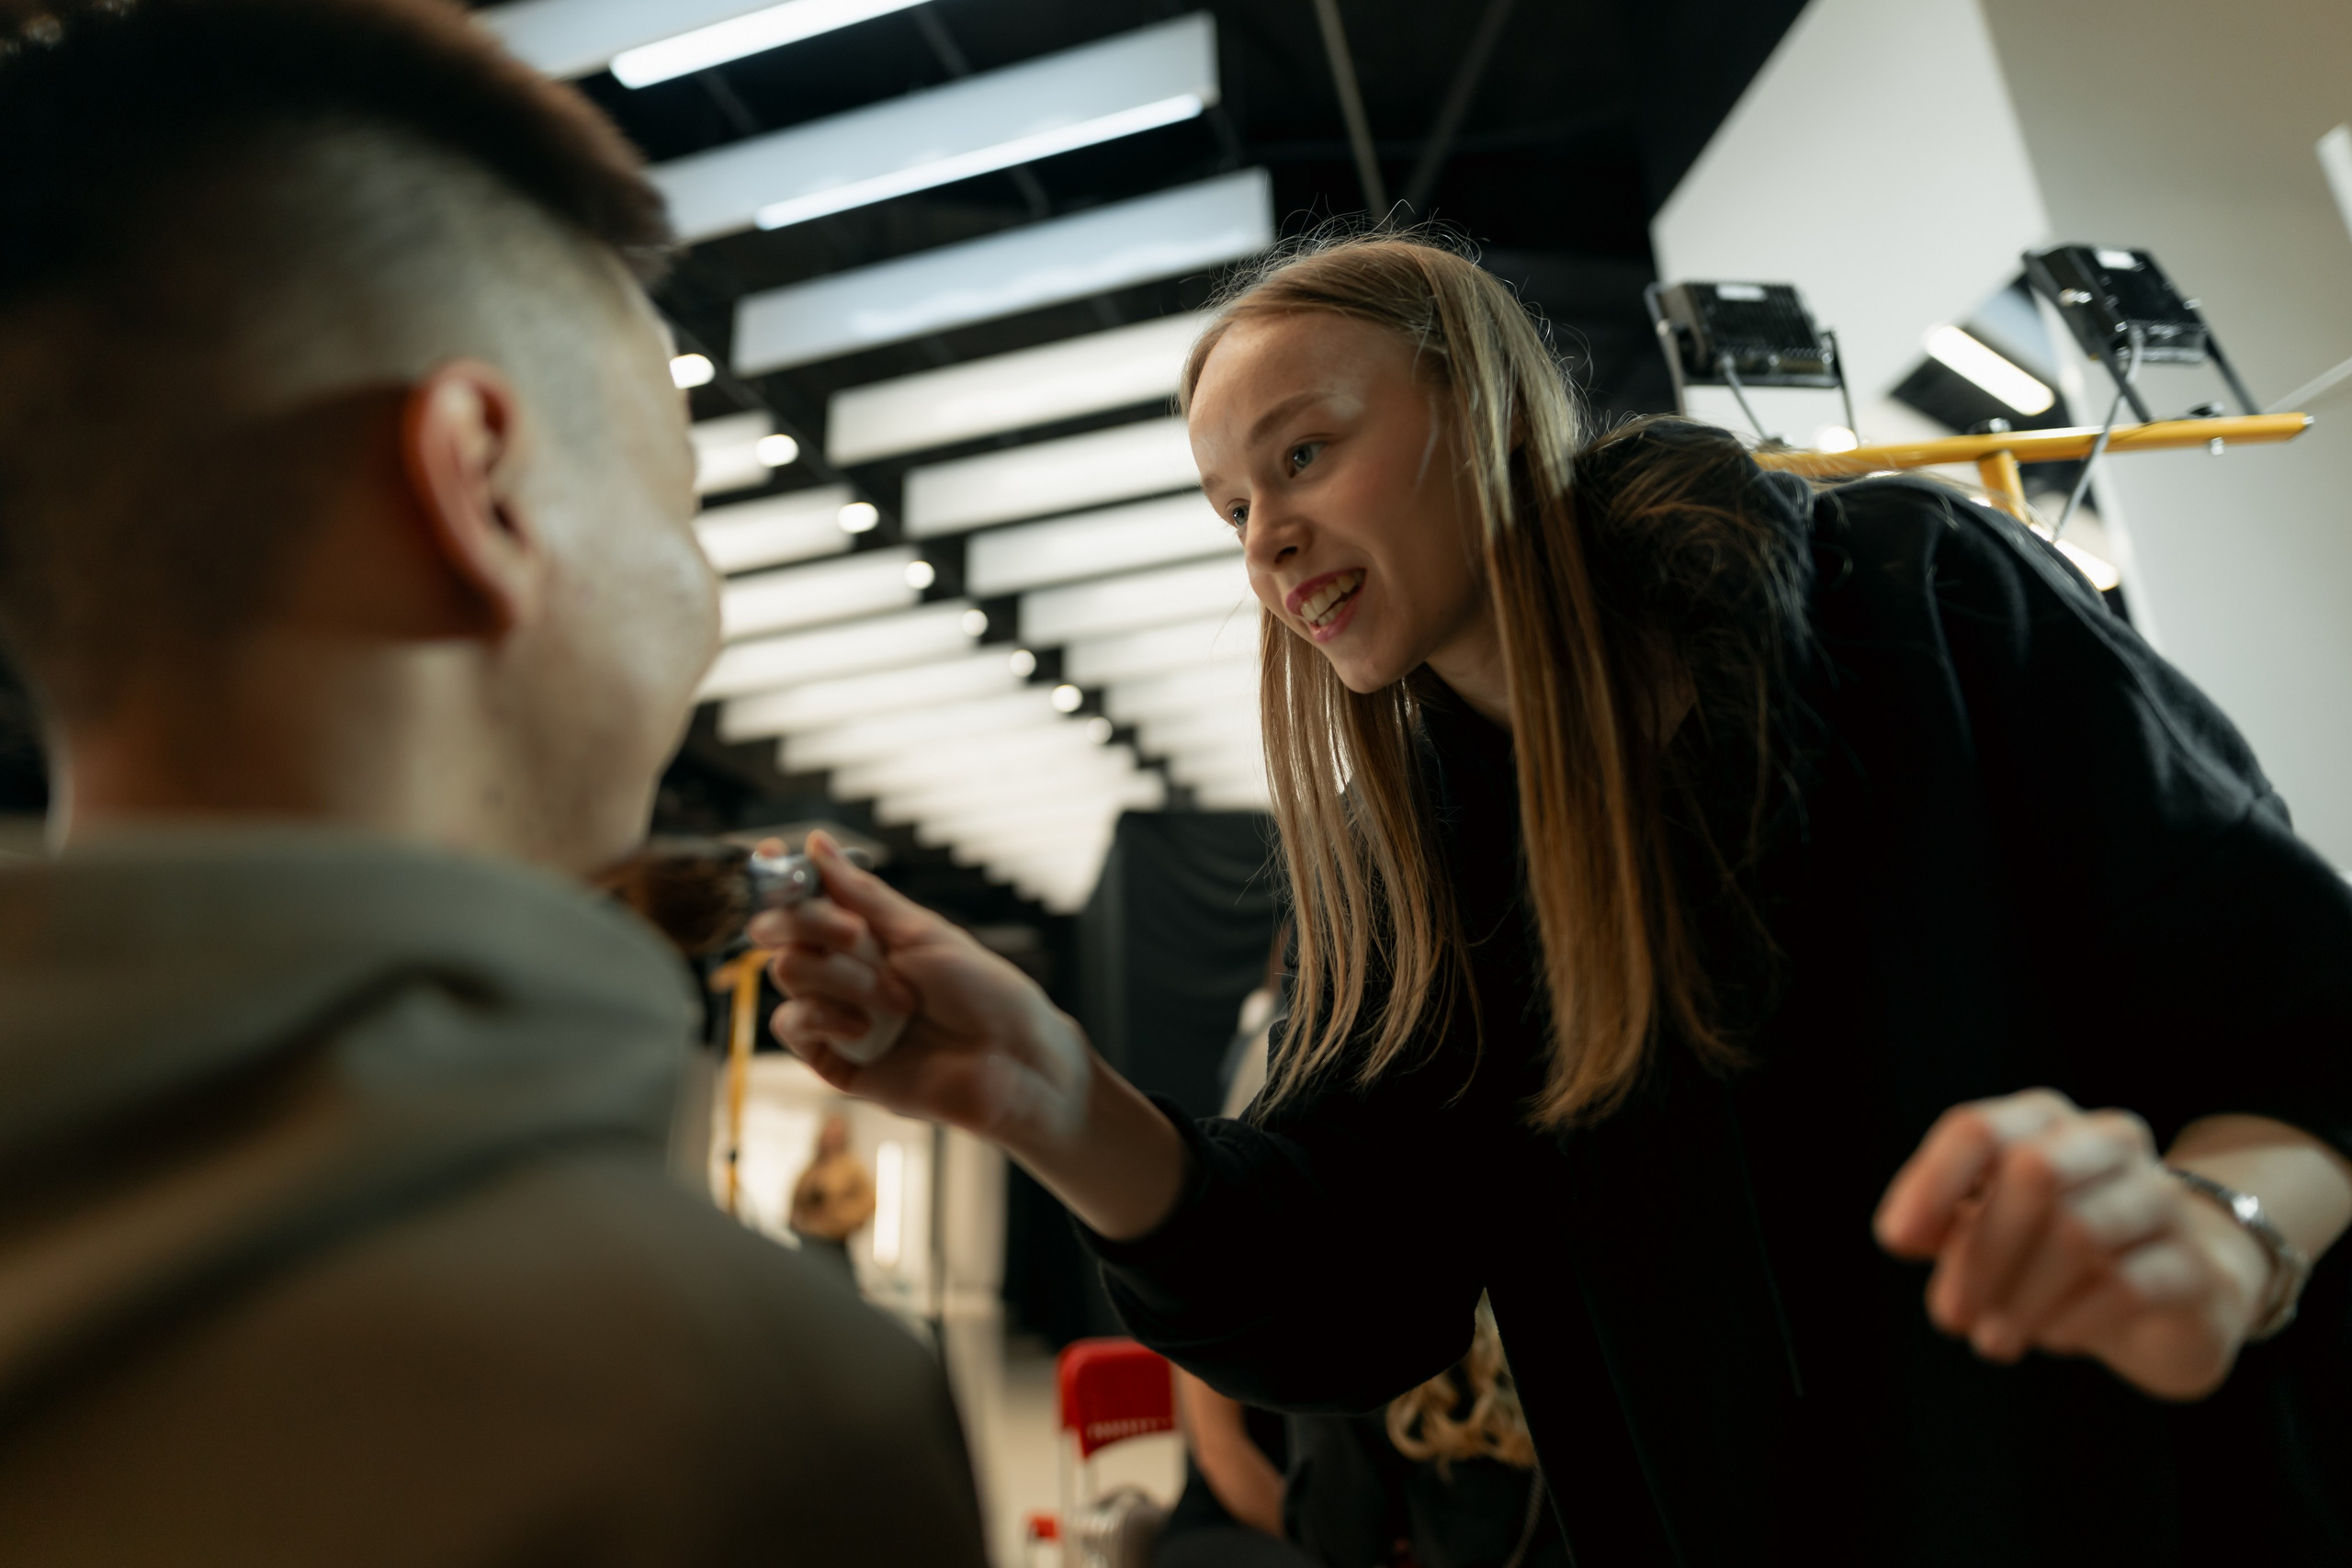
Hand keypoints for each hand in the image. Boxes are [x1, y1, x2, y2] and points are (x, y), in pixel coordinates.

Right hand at [751, 832, 1091, 1149]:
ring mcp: (837, 1013)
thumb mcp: (922, 932)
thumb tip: (816, 843)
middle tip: (856, 935)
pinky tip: (863, 1027)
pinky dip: (821, 1016)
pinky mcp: (833, 1059)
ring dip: (843, 978)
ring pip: (788, 972)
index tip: (769, 851)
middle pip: (781, 930)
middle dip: (810, 922)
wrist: (1012, 1061)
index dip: (780, 876)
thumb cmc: (983, 992)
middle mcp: (846, 969)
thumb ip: (861, 894)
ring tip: (899, 1001)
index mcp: (868, 933)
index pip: (805, 898)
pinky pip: (791, 1026)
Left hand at [1874, 1088, 2272, 1399]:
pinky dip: (2074, 1318)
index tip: (1896, 1241)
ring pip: (2081, 1232)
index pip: (1979, 1128)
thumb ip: (1943, 1223)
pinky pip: (2129, 1284)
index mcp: (2046, 1122)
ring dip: (2020, 1295)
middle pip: (2035, 1171)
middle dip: (1981, 1249)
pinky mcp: (2197, 1264)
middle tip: (1947, 1316)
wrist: (2177, 1292)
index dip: (1931, 1182)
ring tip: (1990, 1340)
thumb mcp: (1993, 1228)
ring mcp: (2163, 1199)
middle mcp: (2110, 1143)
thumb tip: (1901, 1233)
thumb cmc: (2059, 1250)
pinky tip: (2051, 1337)